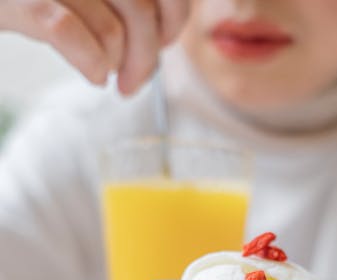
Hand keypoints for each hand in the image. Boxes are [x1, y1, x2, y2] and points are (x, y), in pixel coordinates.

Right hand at [0, 0, 188, 93]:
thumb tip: (162, 37)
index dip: (175, 16)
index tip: (164, 41)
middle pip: (141, 12)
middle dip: (145, 57)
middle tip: (134, 80)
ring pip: (112, 30)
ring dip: (116, 63)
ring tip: (106, 70)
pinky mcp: (27, 1)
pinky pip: (71, 35)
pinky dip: (92, 64)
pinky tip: (95, 74)